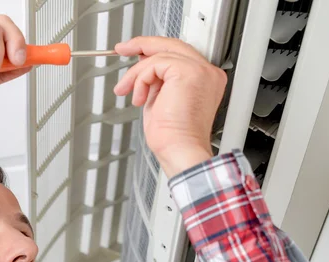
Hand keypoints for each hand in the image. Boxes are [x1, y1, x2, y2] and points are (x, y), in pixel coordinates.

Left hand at [113, 37, 226, 177]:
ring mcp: (200, 70)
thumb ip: (156, 80)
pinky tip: (139, 98)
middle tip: (121, 49)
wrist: (179, 150)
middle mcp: (207, 72)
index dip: (153, 51)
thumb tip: (143, 67)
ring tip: (126, 90)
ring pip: (159, 54)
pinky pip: (155, 63)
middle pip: (172, 45)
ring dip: (136, 73)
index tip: (133, 52)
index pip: (178, 54)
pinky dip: (141, 79)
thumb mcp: (160, 100)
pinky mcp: (188, 72)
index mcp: (204, 79)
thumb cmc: (172, 137)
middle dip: (142, 45)